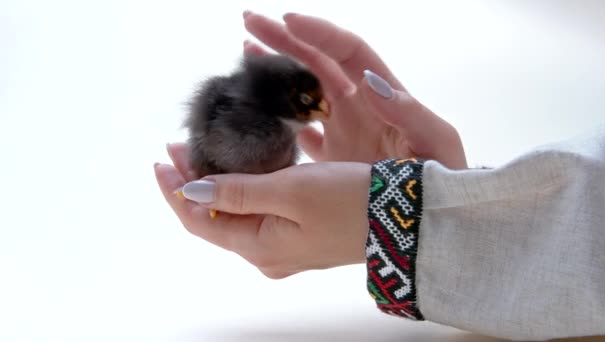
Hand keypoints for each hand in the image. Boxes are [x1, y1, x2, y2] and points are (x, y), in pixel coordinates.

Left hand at [155, 143, 370, 278]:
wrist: (406, 221)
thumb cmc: (352, 203)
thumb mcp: (291, 190)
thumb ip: (238, 191)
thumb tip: (190, 191)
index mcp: (259, 246)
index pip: (198, 219)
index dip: (175, 189)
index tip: (162, 158)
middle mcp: (267, 253)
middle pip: (214, 218)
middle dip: (192, 183)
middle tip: (180, 146)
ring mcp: (285, 246)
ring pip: (236, 214)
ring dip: (217, 184)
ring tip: (204, 153)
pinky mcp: (302, 234)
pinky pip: (258, 213)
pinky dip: (242, 190)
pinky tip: (241, 170)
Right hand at [242, 12, 466, 168]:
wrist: (433, 219)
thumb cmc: (443, 181)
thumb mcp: (437, 143)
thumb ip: (410, 113)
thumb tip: (370, 84)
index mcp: (381, 95)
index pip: (347, 51)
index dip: (318, 33)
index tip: (287, 21)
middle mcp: (358, 106)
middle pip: (317, 61)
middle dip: (284, 39)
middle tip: (250, 22)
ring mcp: (342, 130)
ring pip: (303, 92)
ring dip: (276, 72)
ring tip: (247, 55)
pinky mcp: (331, 158)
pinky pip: (300, 132)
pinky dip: (279, 121)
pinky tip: (257, 114)